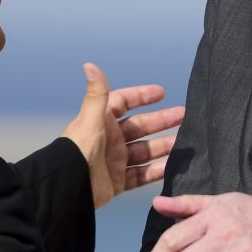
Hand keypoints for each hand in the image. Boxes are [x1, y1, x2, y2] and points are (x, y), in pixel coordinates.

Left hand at [63, 63, 183, 208]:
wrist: (68, 187)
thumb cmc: (77, 150)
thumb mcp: (90, 119)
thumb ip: (97, 94)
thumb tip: (90, 64)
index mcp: (102, 122)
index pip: (124, 102)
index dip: (141, 96)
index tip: (162, 92)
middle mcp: (109, 140)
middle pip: (140, 127)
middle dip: (161, 120)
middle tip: (183, 115)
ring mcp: (114, 161)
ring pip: (144, 151)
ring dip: (163, 146)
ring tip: (184, 141)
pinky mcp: (116, 182)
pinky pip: (141, 175)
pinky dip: (156, 171)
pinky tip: (172, 167)